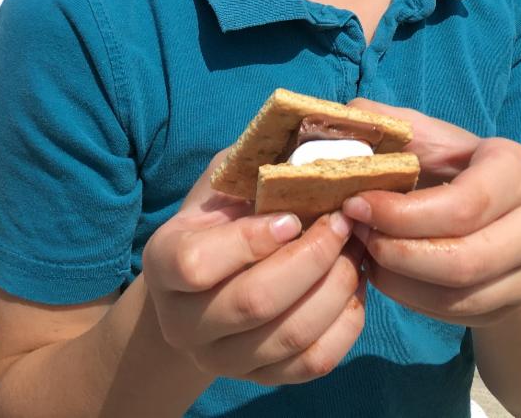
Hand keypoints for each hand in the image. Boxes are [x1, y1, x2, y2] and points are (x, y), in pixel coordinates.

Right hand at [143, 152, 364, 384]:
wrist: (200, 290)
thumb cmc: (218, 219)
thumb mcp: (222, 183)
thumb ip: (252, 165)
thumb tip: (312, 141)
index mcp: (163, 262)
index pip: (198, 264)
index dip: (252, 239)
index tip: (293, 215)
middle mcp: (183, 322)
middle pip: (254, 303)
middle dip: (312, 257)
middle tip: (344, 222)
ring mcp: (221, 359)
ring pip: (290, 336)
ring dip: (337, 286)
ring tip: (357, 248)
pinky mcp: (259, 379)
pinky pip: (312, 363)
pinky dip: (345, 323)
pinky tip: (355, 286)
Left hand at [342, 102, 520, 326]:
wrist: (497, 206)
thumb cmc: (450, 163)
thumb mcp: (426, 135)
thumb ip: (388, 123)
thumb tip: (349, 120)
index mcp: (516, 168)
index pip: (463, 205)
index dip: (403, 213)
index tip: (356, 206)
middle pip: (463, 259)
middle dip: (397, 251)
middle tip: (356, 233)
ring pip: (459, 295)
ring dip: (399, 278)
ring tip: (366, 252)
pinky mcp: (515, 302)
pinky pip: (458, 314)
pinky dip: (412, 298)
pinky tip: (386, 273)